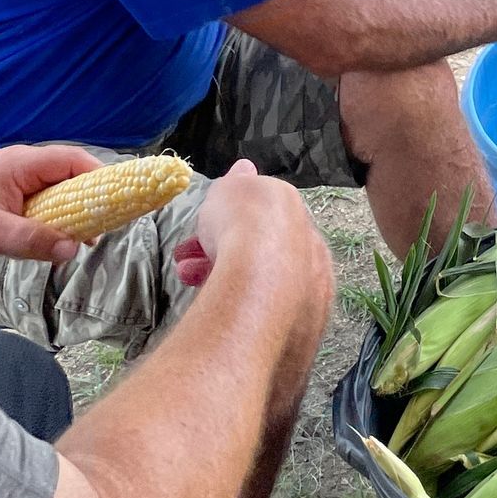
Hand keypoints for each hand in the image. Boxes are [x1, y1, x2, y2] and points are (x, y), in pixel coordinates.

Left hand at [0, 144, 102, 268]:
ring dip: (76, 213)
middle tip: (108, 224)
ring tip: (91, 238)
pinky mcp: (14, 202)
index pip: (71, 160)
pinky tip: (65, 243)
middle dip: (92, 198)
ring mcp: (19, 186)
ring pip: (60, 193)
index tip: (118, 198)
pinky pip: (47, 207)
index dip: (98, 175)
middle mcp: (24, 169)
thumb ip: (31, 238)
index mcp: (20, 164)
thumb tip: (72, 248)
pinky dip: (59, 222)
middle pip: (71, 176)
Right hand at [173, 161, 331, 316]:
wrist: (259, 280)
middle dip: (216, 251)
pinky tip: (211, 306)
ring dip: (217, 276)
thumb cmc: (243, 225)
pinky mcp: (300, 328)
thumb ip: (237, 182)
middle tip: (186, 258)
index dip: (228, 220)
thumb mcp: (231, 188)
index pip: (262, 218)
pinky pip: (260, 311)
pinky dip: (235, 305)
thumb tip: (245, 170)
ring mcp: (308, 293)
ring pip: (256, 283)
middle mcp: (311, 252)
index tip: (202, 228)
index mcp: (299, 215)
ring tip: (186, 278)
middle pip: (256, 251)